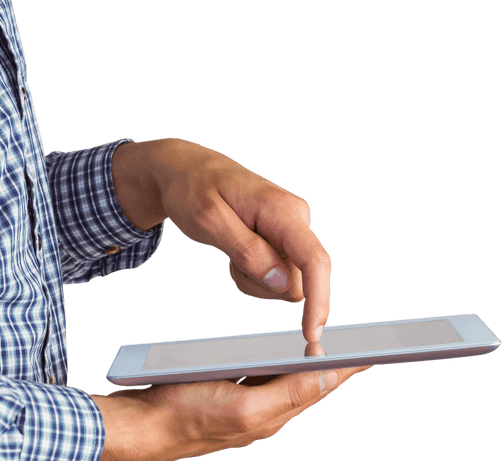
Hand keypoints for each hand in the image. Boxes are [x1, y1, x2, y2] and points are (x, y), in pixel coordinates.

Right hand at [90, 364, 371, 460]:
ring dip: (315, 368)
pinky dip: (287, 369)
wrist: (143, 428)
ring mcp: (248, 409)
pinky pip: (270, 383)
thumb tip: (325, 378)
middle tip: (366, 347)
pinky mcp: (232, 400)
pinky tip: (291, 358)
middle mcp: (265, 414)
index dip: (348, 369)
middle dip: (339, 368)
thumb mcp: (243, 405)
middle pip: (310, 386)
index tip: (376, 351)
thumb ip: (287, 393)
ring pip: (292, 385)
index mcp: (272, 414)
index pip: (320, 386)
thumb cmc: (185, 413)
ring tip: (339, 351)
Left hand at [149, 139, 330, 342]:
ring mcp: (290, 229)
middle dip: (261, 284)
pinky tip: (234, 250)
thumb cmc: (193, 189)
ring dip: (254, 279)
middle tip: (229, 262)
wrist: (185, 170)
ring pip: (285, 283)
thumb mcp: (209, 220)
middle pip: (296, 280)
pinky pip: (276, 276)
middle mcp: (295, 218)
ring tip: (229, 248)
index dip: (319, 300)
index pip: (313, 259)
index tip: (311, 334)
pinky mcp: (283, 239)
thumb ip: (247, 251)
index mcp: (281, 209)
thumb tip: (284, 284)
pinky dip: (251, 274)